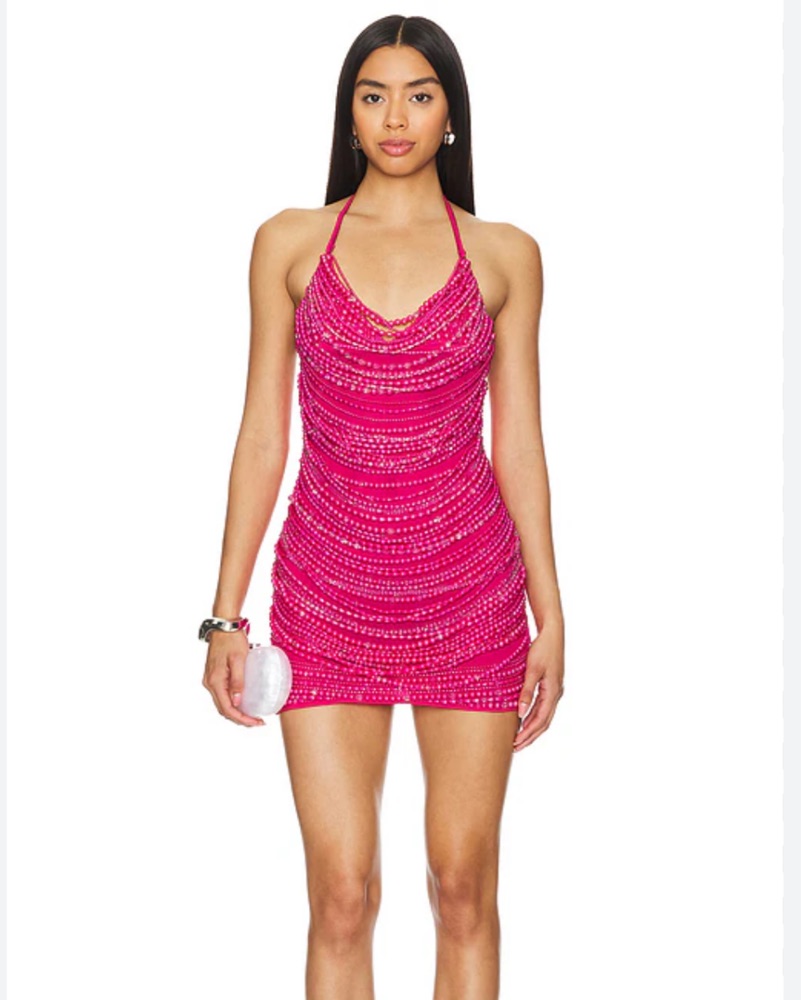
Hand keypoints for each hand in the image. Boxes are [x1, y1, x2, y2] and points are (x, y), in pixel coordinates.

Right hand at [202, 630, 264, 726]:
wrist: (224, 625)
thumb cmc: (232, 639)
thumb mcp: (239, 659)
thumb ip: (237, 681)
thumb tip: (238, 702)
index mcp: (214, 681)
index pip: (227, 709)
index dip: (242, 719)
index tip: (256, 722)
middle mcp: (210, 683)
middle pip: (224, 709)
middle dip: (240, 719)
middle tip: (257, 721)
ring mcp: (211, 679)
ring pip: (222, 703)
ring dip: (236, 712)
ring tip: (252, 715)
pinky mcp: (215, 675)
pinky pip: (222, 694)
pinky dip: (232, 702)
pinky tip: (244, 702)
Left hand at [513, 621, 564, 751]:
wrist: (552, 633)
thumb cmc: (542, 649)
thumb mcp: (531, 669)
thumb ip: (526, 692)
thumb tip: (520, 713)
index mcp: (552, 691)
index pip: (540, 720)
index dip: (528, 733)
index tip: (516, 743)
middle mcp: (556, 694)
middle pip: (544, 722)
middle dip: (530, 736)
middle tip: (515, 747)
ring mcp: (555, 690)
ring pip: (545, 716)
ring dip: (532, 728)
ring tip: (519, 738)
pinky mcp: (551, 686)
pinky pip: (544, 707)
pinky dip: (534, 717)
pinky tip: (524, 720)